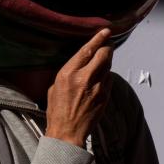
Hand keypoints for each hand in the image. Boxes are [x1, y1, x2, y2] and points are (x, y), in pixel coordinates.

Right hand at [45, 28, 113, 146]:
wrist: (68, 132)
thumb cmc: (57, 109)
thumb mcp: (55, 86)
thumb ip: (69, 72)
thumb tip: (81, 63)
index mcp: (68, 73)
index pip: (87, 50)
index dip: (98, 38)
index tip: (105, 31)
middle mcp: (85, 78)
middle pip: (104, 55)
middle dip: (107, 47)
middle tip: (108, 43)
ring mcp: (98, 87)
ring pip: (108, 67)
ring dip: (106, 63)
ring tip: (101, 62)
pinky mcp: (105, 96)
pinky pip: (109, 80)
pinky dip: (106, 76)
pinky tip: (100, 79)